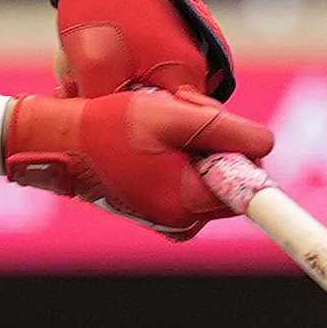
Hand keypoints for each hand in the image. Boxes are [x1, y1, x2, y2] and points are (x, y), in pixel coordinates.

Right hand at [2, 89, 269, 237]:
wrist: (60, 143)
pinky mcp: (161, 210)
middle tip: (185, 106)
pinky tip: (159, 132)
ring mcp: (171, 219)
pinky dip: (184, 152)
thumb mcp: (170, 116)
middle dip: (217, 137)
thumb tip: (266, 144)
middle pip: (230, 175)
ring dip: (199, 139)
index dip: (244, 150)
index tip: (233, 131)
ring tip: (167, 113)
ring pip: (211, 173)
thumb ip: (224, 130)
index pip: (246, 183)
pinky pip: (192, 179)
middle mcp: (183, 221)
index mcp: (187, 204)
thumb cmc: (107, 128)